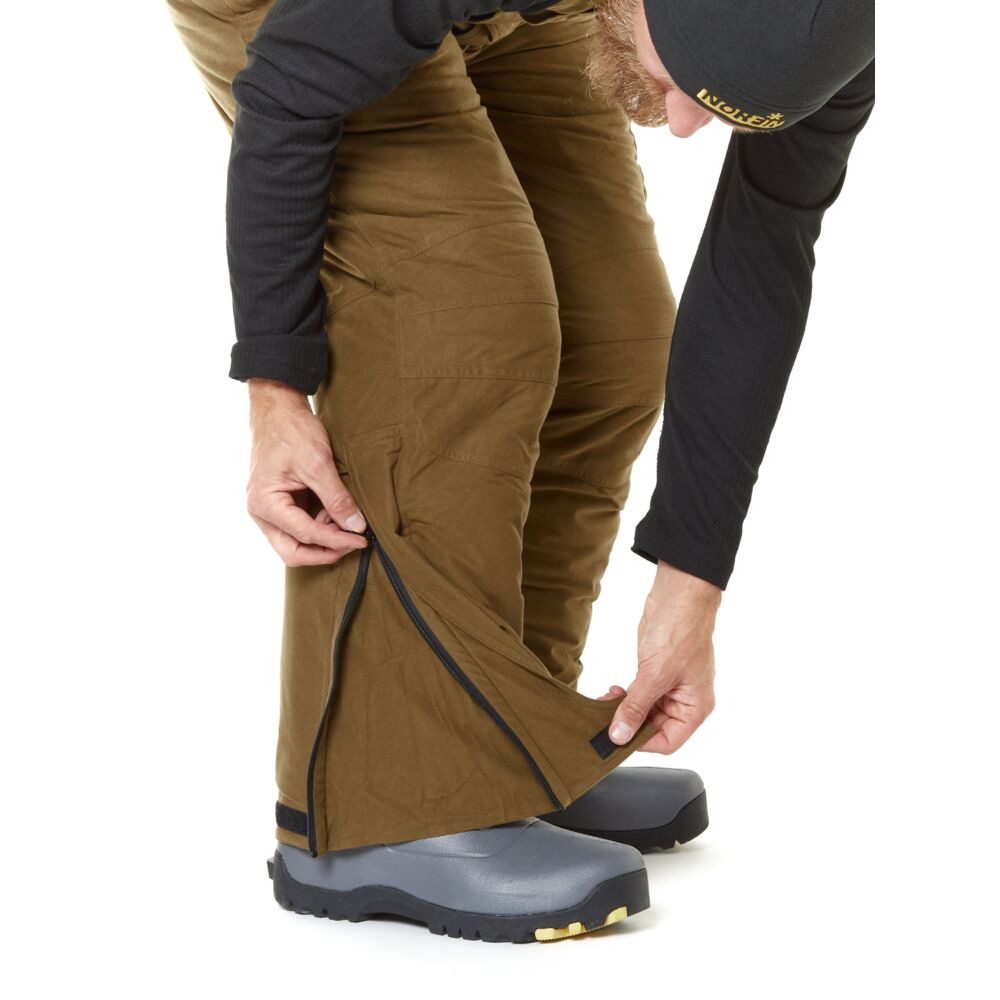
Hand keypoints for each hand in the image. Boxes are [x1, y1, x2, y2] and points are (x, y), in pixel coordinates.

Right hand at [245, 378, 368, 566]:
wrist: (278, 409)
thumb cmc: (292, 430)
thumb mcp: (319, 464)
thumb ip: (337, 499)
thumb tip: (356, 527)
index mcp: (264, 503)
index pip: (305, 534)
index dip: (337, 541)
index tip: (361, 539)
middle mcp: (259, 512)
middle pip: (292, 552)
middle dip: (325, 551)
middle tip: (353, 542)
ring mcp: (265, 510)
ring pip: (294, 543)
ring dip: (322, 539)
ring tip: (346, 522)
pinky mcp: (276, 505)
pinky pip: (296, 528)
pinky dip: (317, 527)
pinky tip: (335, 515)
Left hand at [603, 561, 721, 753]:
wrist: (677, 596)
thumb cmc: (681, 631)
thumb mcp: (655, 675)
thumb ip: (636, 707)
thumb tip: (619, 735)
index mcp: (695, 707)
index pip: (668, 741)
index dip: (643, 743)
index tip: (618, 739)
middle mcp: (684, 701)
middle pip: (654, 728)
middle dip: (629, 724)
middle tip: (605, 721)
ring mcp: (669, 686)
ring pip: (643, 712)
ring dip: (623, 710)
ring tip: (605, 702)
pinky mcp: (655, 673)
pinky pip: (638, 695)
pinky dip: (624, 697)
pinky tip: (612, 693)